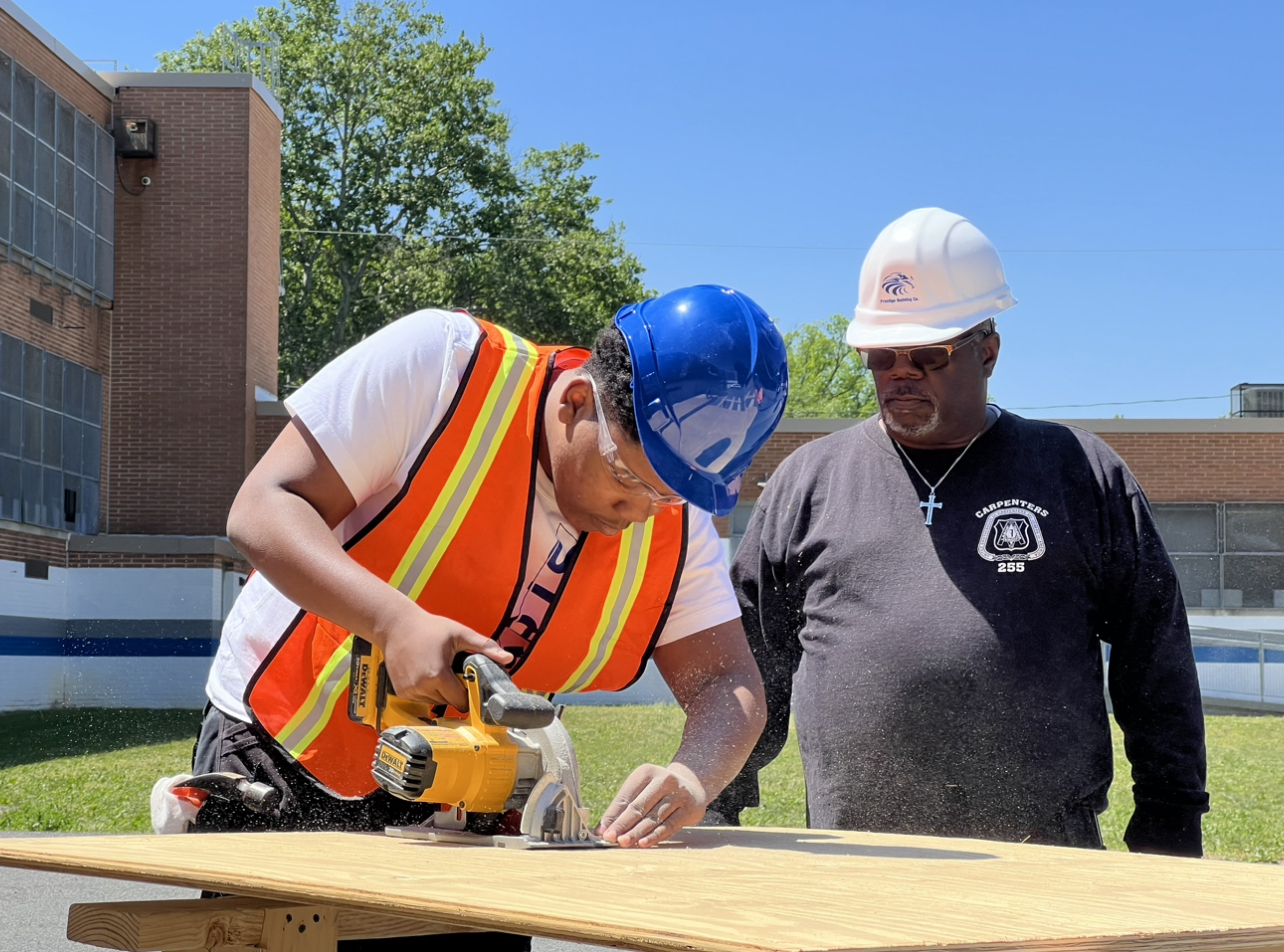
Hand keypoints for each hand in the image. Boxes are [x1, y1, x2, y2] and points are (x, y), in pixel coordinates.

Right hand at [375, 603, 511, 710]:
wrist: (395, 626)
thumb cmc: (427, 627)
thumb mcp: (459, 633)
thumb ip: (484, 646)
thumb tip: (508, 658)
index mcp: (437, 674)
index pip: (460, 700)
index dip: (469, 694)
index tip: (471, 684)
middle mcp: (421, 686)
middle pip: (448, 702)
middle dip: (455, 691)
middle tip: (455, 672)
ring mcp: (409, 690)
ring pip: (435, 702)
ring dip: (441, 692)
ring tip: (440, 671)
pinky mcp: (401, 692)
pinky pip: (422, 699)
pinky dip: (428, 691)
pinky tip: (427, 673)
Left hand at [597, 763, 706, 847]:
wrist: (693, 787)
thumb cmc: (659, 792)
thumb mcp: (642, 792)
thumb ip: (622, 809)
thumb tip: (601, 830)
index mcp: (647, 772)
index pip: (626, 796)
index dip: (612, 815)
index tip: (602, 831)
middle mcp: (664, 779)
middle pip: (638, 806)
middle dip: (622, 824)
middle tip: (610, 838)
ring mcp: (678, 794)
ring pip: (653, 817)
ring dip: (636, 832)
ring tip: (623, 842)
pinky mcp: (689, 809)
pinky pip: (669, 825)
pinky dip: (654, 836)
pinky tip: (643, 843)